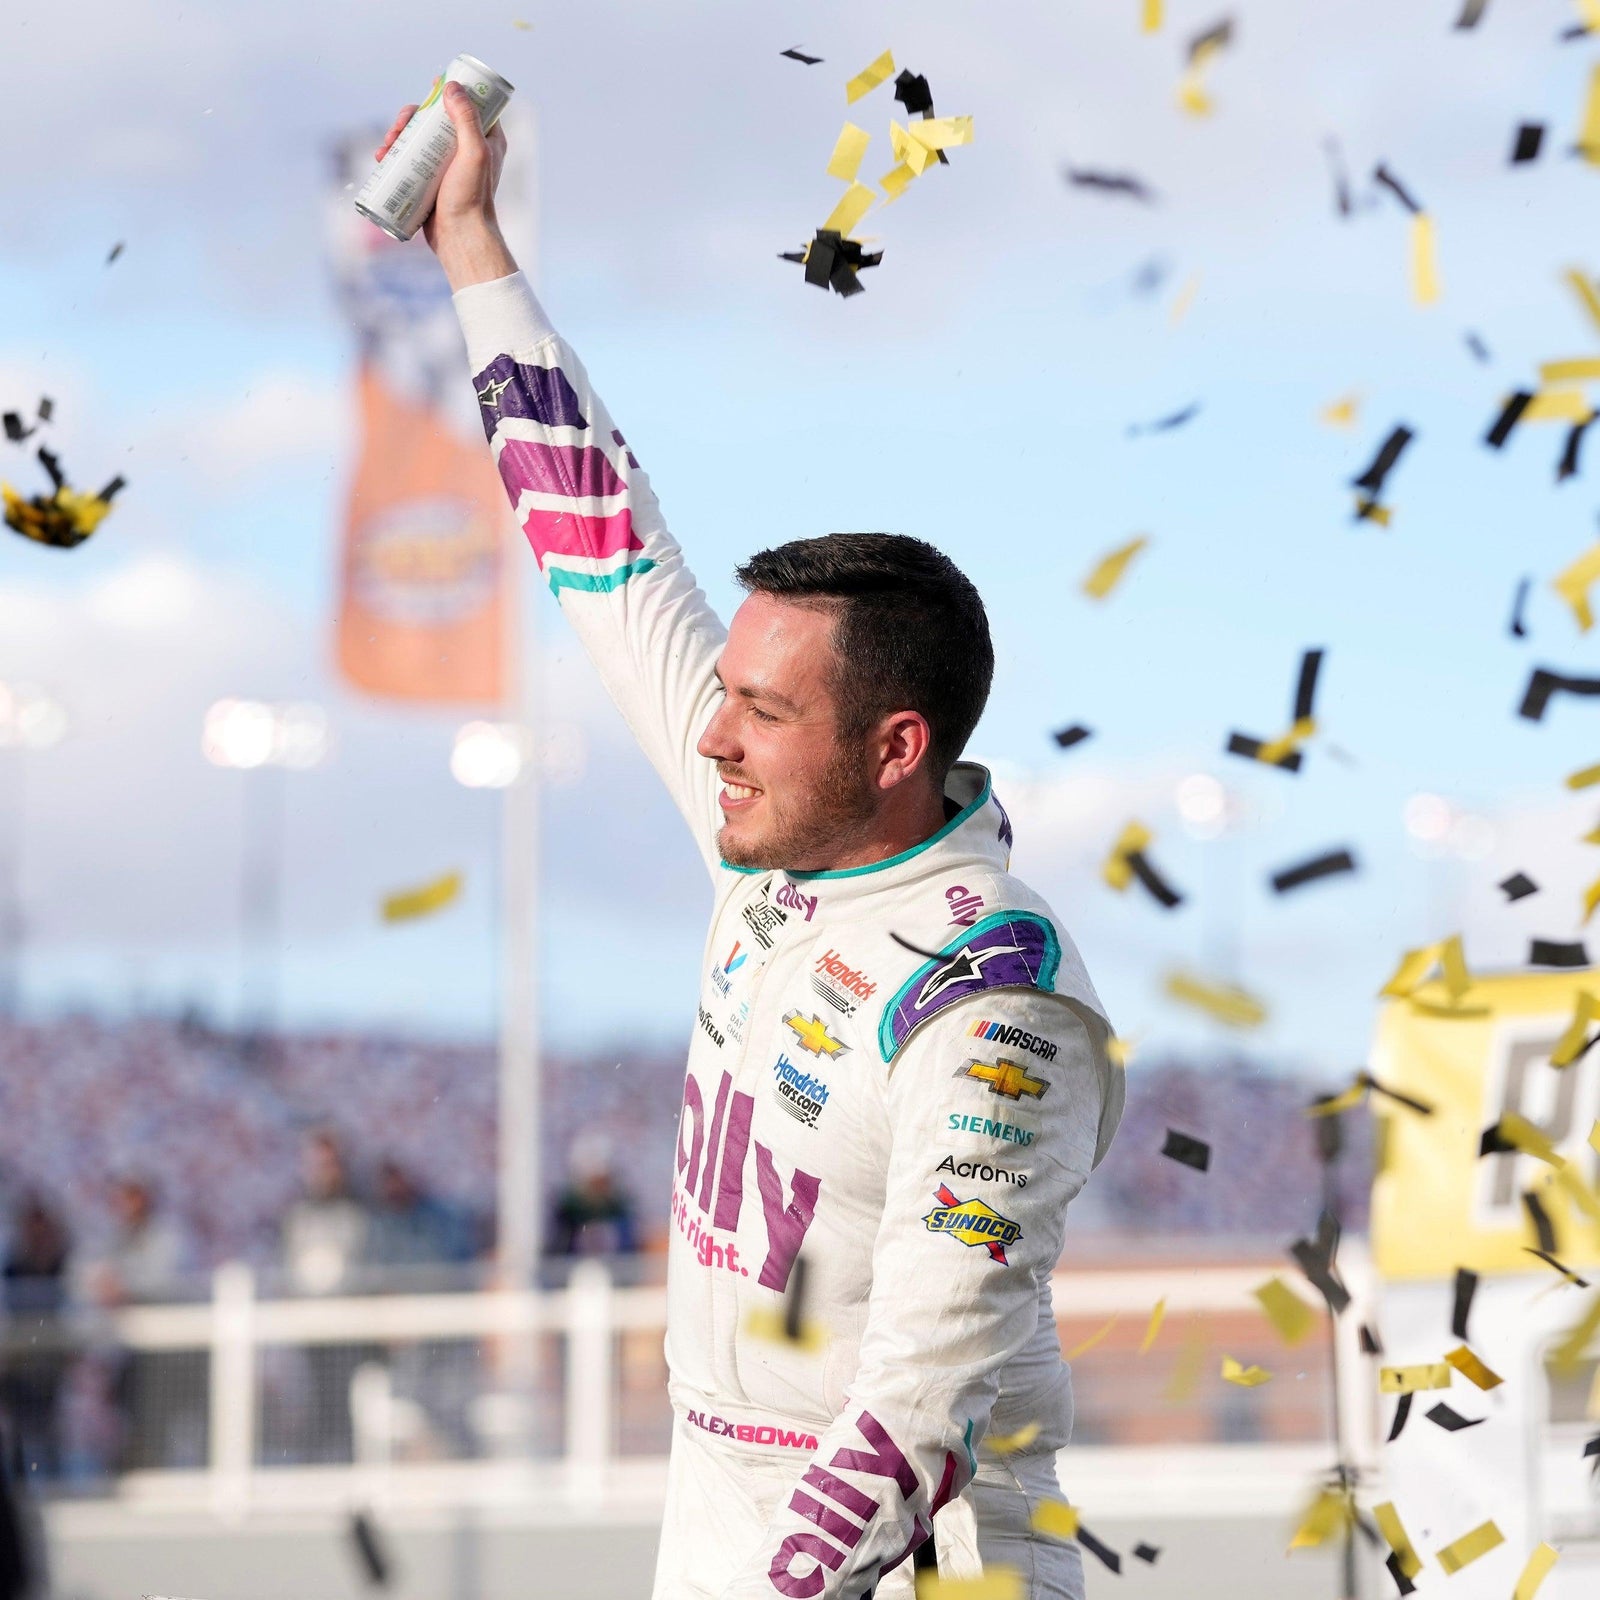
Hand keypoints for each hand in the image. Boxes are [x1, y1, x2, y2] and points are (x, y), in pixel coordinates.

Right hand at [373, 82, 514, 279]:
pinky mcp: (432, 180)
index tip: (431, 87)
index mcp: (487, 139)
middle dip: (412, 117)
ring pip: (420, 138)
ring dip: (398, 135)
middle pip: (436, 119)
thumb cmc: (471, 199)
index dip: (449, 92)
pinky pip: (411, 159)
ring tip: (385, 147)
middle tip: (399, 126)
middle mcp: (468, 149)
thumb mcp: (474, 153)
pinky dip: (395, 155)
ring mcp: (449, 165)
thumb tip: (451, 86)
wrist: (460, 238)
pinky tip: (381, 158)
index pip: (469, 104)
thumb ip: (466, 119)